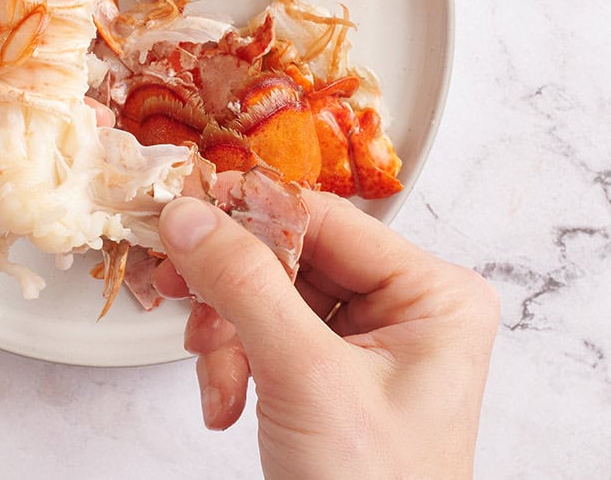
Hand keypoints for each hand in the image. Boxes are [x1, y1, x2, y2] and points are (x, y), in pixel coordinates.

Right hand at [154, 190, 498, 479]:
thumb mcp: (307, 378)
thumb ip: (246, 286)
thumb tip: (193, 217)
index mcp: (432, 295)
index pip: (327, 219)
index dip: (251, 212)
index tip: (187, 209)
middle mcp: (406, 309)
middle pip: (292, 257)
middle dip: (232, 291)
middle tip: (177, 287)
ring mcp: (368, 343)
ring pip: (269, 297)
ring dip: (227, 336)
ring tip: (215, 376)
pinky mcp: (332, 374)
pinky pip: (266, 336)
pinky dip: (234, 364)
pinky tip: (225, 401)